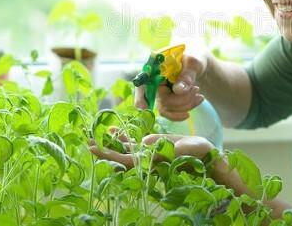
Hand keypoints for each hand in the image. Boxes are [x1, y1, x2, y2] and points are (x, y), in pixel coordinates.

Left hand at [89, 132, 214, 167]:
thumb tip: (144, 144)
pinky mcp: (152, 145)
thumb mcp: (183, 149)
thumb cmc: (197, 154)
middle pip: (119, 154)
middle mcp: (146, 158)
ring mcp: (148, 151)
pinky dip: (123, 136)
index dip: (108, 154)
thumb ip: (164, 147)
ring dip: (110, 141)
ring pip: (124, 147)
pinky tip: (113, 129)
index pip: (125, 160)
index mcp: (151, 161)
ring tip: (95, 134)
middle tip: (86, 141)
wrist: (205, 154)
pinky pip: (134, 141)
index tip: (92, 148)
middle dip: (103, 148)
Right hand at [135, 51, 207, 120]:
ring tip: (198, 93)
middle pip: (161, 101)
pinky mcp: (168, 100)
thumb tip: (178, 90)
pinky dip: (186, 109)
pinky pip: (172, 113)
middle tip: (196, 88)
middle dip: (181, 100)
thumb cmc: (195, 57)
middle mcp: (155, 82)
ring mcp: (161, 93)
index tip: (144, 107)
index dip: (140, 96)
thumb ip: (186, 75)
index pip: (142, 83)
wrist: (199, 62)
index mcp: (156, 68)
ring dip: (186, 105)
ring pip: (167, 109)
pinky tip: (199, 100)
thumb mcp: (193, 62)